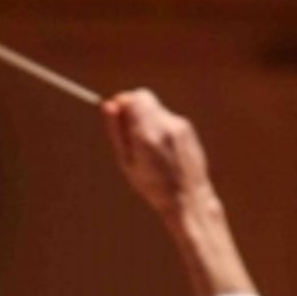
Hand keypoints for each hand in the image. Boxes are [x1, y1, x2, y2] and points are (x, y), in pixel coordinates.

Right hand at [102, 89, 214, 219]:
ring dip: (147, 120)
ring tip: (146, 147)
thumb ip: (117, 131)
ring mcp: (179, 125)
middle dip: (134, 109)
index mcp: (147, 135)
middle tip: (129, 132)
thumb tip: (108, 105)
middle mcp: (165, 126)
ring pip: (156, 109)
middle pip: (145, 98)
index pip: (134, 98)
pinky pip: (166, 118)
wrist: (188, 197)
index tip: (117, 115)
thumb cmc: (153, 185)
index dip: (123, 103)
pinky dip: (159, 127)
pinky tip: (161, 150)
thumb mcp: (127, 162)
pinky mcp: (187, 128)